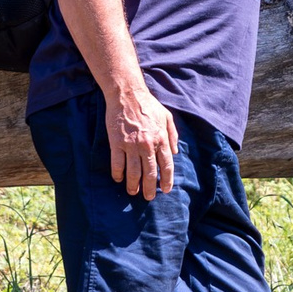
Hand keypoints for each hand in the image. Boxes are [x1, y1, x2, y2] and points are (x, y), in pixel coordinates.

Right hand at [107, 82, 177, 197]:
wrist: (127, 94)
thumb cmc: (148, 104)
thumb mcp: (166, 116)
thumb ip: (172, 134)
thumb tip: (175, 152)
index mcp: (161, 139)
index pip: (166, 165)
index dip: (167, 180)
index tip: (166, 189)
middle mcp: (147, 145)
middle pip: (150, 172)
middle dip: (150, 188)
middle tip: (149, 197)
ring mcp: (131, 145)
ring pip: (133, 172)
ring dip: (133, 185)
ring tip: (133, 192)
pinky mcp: (117, 143)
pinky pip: (117, 163)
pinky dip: (118, 174)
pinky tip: (119, 179)